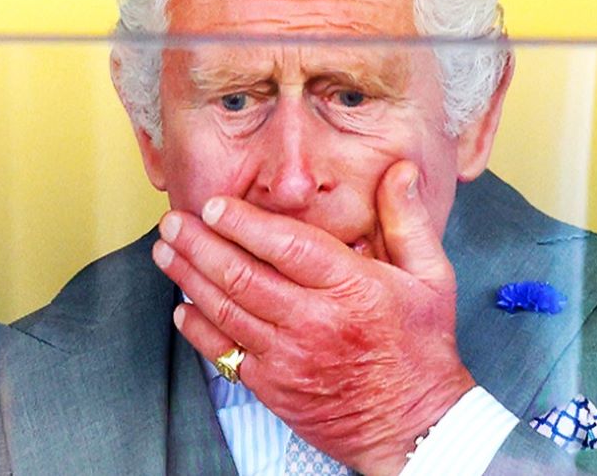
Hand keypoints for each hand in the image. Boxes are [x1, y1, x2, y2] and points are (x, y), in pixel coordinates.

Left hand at [152, 160, 474, 474]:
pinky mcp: (273, 387)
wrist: (413, 425)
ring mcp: (288, 358)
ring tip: (166, 253)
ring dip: (189, 279)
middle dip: (200, 245)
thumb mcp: (430, 277)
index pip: (286, 246)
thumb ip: (407, 220)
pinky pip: (224, 353)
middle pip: (242, 276)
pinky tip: (181, 308)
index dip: (243, 223)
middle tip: (173, 223)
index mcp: (351, 288)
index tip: (213, 205)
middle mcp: (314, 321)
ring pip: (225, 311)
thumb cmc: (421, 346)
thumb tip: (397, 171)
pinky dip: (198, 329)